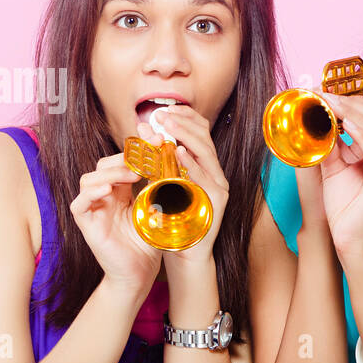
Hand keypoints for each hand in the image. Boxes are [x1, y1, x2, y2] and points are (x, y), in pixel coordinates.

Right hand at [71, 152, 163, 296]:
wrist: (140, 274)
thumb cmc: (149, 244)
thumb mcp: (157, 211)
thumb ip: (159, 189)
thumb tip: (172, 163)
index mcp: (121, 192)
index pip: (122, 162)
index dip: (138, 151)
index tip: (158, 141)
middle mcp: (105, 197)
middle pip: (104, 165)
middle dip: (124, 157)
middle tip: (146, 156)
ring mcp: (94, 210)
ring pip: (89, 179)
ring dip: (109, 173)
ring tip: (131, 174)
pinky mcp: (86, 224)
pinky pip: (79, 204)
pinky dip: (90, 194)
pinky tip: (108, 191)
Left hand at [144, 105, 229, 270]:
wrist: (185, 253)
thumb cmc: (172, 218)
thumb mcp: (163, 182)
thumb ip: (158, 157)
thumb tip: (144, 127)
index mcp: (204, 167)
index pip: (200, 133)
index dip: (184, 117)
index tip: (164, 109)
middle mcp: (215, 173)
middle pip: (204, 138)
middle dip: (183, 123)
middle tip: (162, 114)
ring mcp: (218, 187)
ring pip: (206, 153)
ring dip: (186, 137)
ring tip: (168, 125)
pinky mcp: (216, 201)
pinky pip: (205, 178)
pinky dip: (192, 164)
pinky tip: (179, 152)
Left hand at [317, 81, 362, 263]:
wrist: (349, 239)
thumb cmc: (344, 206)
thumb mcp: (332, 166)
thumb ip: (329, 142)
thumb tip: (316, 117)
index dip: (353, 97)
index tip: (327, 88)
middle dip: (348, 100)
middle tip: (322, 92)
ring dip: (348, 111)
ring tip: (326, 102)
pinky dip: (358, 132)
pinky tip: (342, 122)